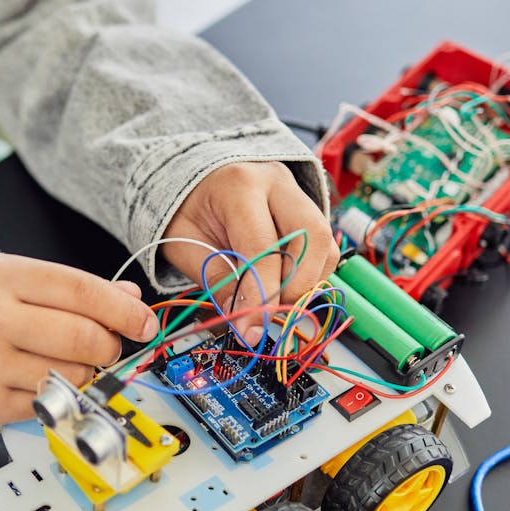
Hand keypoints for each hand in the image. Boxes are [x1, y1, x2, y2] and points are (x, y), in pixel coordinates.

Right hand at [0, 254, 159, 431]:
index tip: (144, 321)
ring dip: (84, 373)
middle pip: (84, 337)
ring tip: (63, 361)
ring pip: (73, 375)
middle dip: (108, 344)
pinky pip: (47, 402)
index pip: (81, 290)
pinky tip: (35, 379)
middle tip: (105, 345)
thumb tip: (128, 299)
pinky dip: (54, 393)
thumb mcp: (10, 279)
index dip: (123, 309)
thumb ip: (70, 287)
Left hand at [161, 162, 339, 343]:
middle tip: (270, 311)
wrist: (193, 182)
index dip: (262, 294)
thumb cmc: (186, 208)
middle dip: (297, 286)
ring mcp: (296, 193)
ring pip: (325, 244)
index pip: (264, 247)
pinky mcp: (306, 208)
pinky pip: (323, 248)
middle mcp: (276, 183)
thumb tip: (246, 323)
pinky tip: (280, 281)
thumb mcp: (184, 243)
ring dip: (306, 282)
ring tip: (272, 296)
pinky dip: (308, 274)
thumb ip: (216, 280)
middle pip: (313, 238)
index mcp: (239, 186)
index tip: (252, 328)